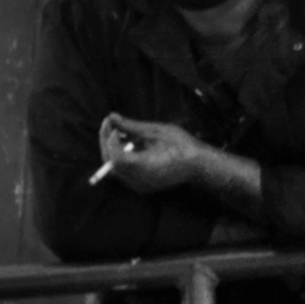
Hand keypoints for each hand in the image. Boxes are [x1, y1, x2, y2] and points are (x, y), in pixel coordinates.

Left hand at [96, 116, 222, 195]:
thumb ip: (131, 126)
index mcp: (143, 167)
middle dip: (106, 143)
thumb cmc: (181, 145)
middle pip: (110, 164)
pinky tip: (129, 143)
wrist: (198, 165)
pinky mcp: (141, 186)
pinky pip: (123, 172)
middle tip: (111, 124)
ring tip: (121, 131)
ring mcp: (139, 186)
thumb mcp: (156, 131)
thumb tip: (111, 117)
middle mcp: (138, 181)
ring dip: (113, 149)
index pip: (114, 156)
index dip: (109, 139)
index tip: (114, 123)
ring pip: (115, 169)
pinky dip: (121, 157)